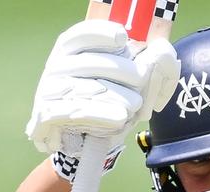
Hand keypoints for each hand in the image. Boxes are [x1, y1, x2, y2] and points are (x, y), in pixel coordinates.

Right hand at [25, 20, 179, 156]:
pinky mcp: (47, 114)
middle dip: (124, 71)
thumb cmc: (106, 103)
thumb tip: (162, 51)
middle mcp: (57, 66)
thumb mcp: (127, 83)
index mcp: (71, 51)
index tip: (123, 39)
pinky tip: (119, 117)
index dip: (102, 34)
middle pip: (93, 63)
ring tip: (135, 105)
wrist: (81, 140)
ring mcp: (49, 90)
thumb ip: (147, 65)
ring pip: (89, 89)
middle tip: (141, 81)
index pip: (83, 35)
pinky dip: (102, 114)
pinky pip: (78, 111)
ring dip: (118, 97)